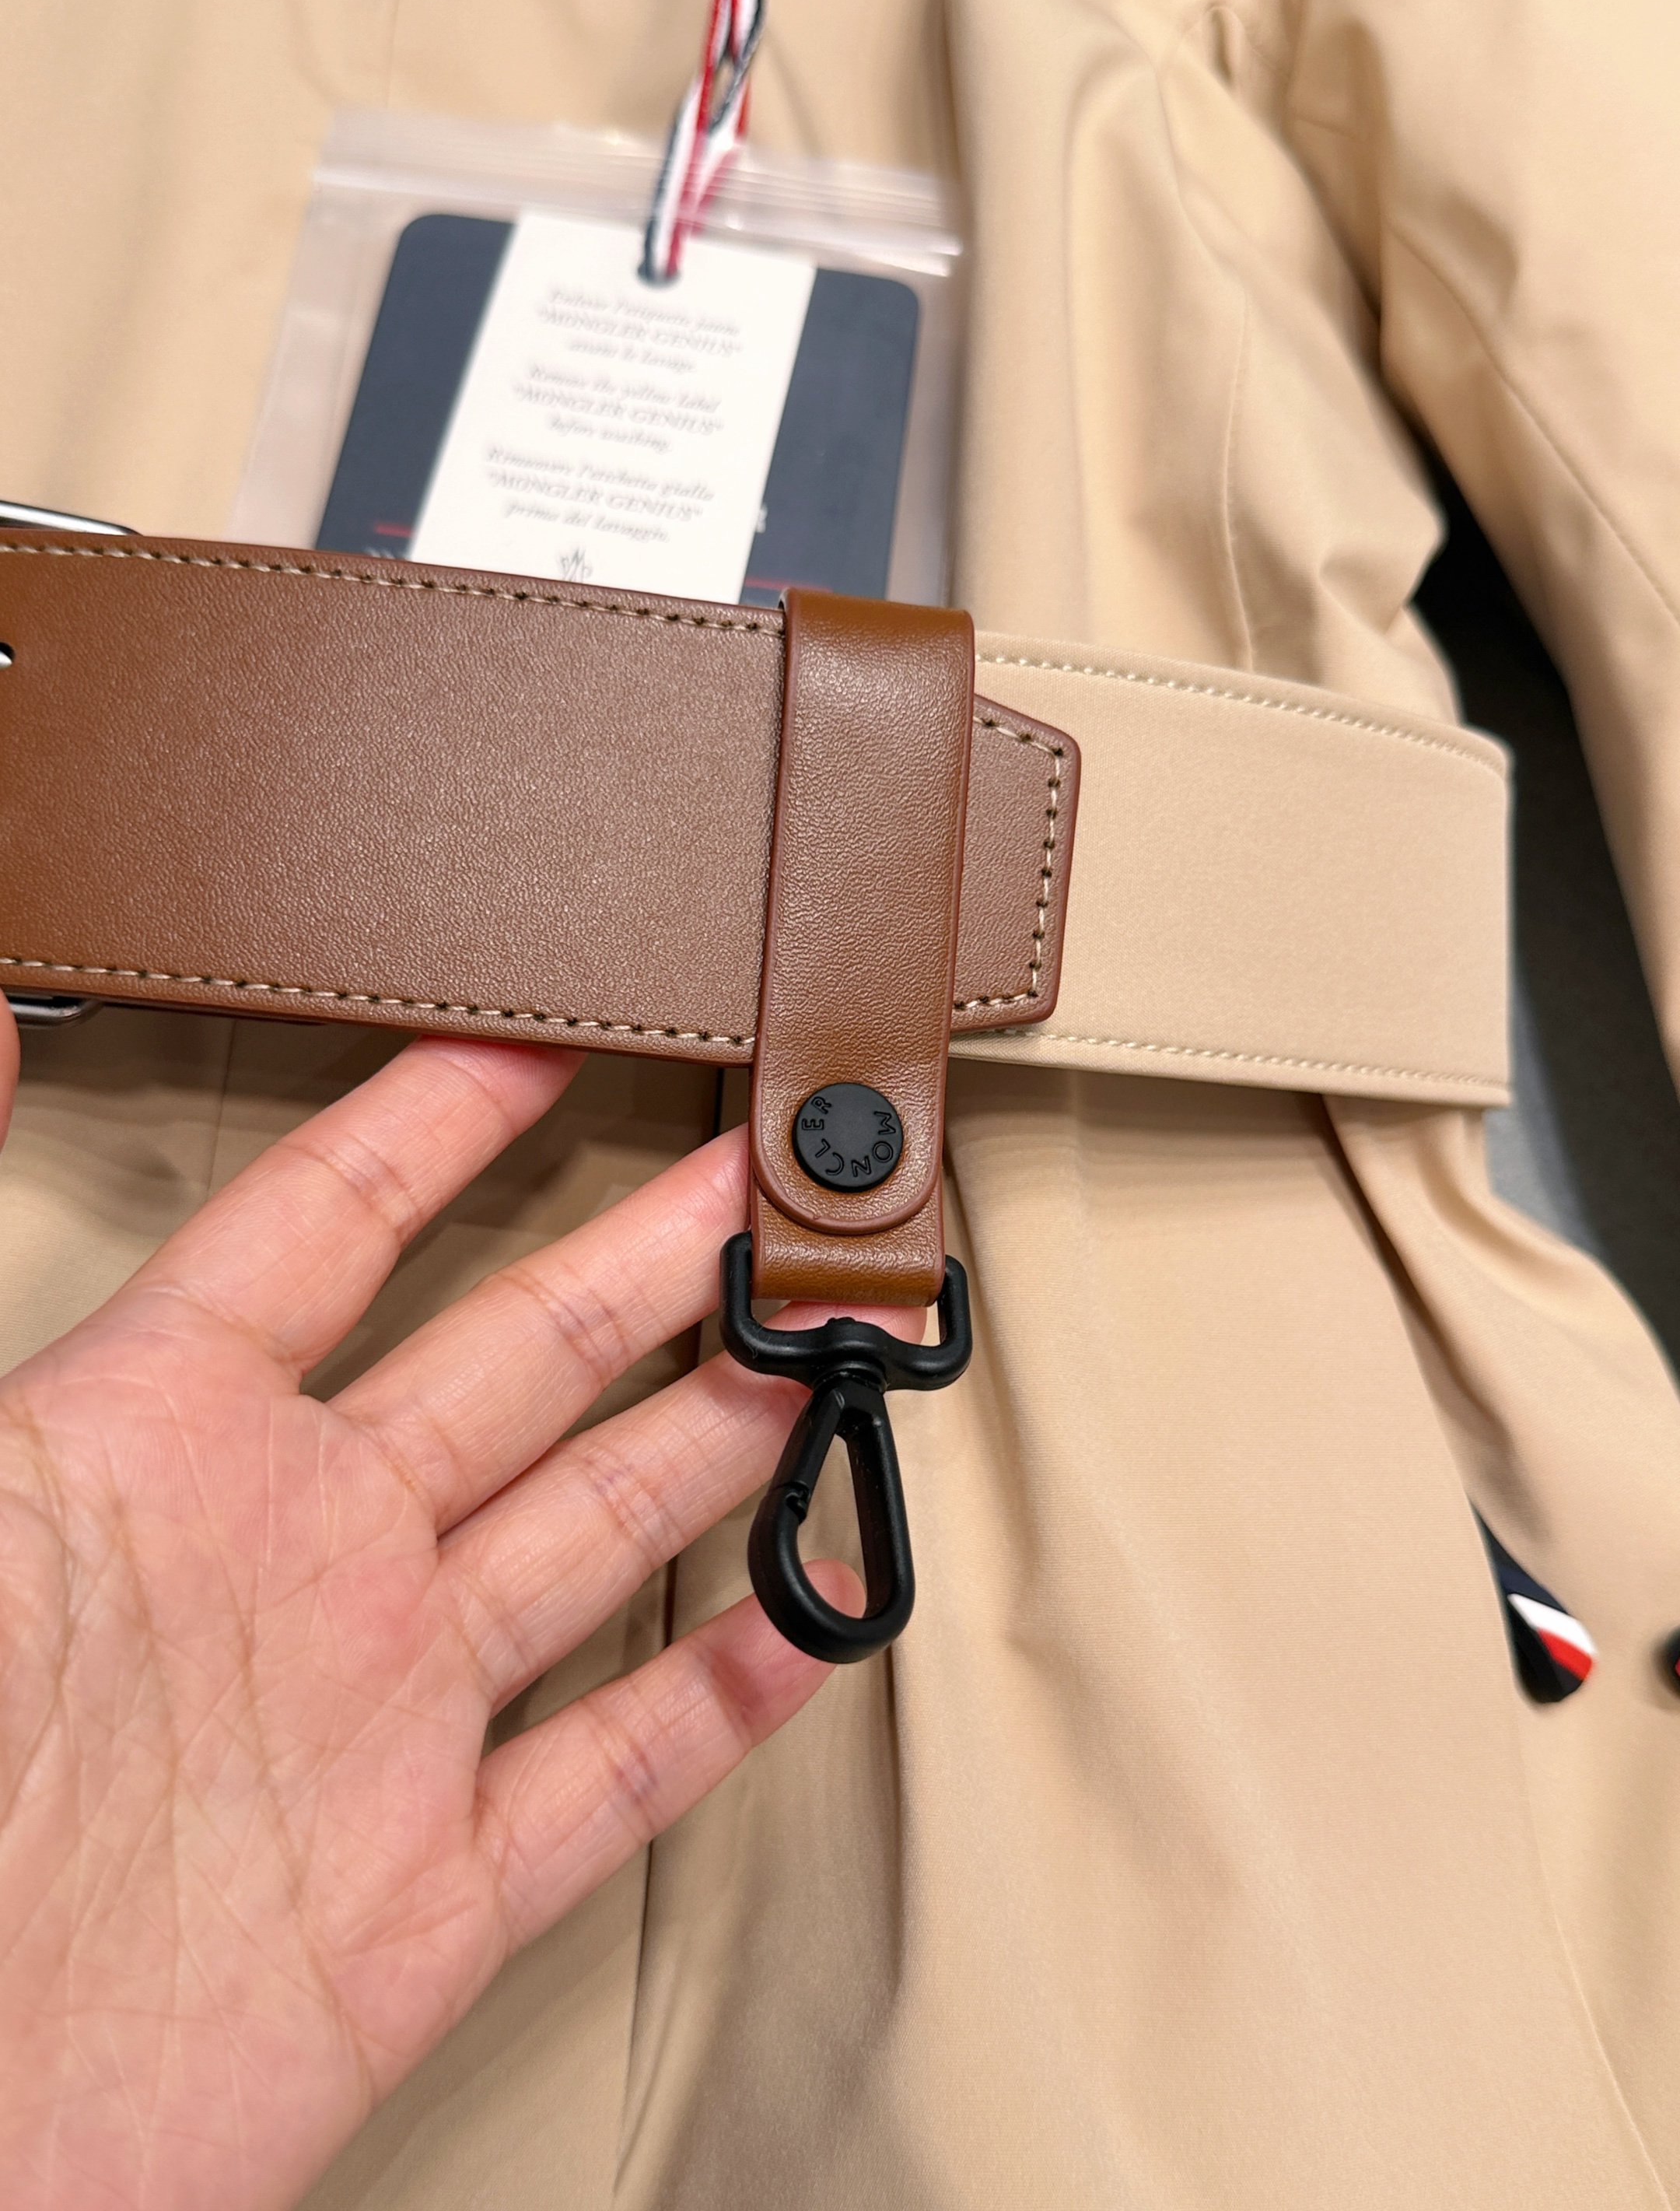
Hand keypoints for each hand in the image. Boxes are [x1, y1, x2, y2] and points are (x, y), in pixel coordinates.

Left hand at [0, 1030, 907, 2210]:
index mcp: (148, 1449)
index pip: (326, 1229)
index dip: (440, 1116)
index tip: (547, 1029)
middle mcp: (288, 1562)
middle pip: (517, 1355)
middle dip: (654, 1251)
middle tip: (768, 1175)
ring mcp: (367, 1723)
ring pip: (592, 1533)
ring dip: (718, 1433)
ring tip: (827, 1342)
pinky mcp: (418, 1902)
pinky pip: (608, 1775)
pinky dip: (721, 1703)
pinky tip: (809, 1619)